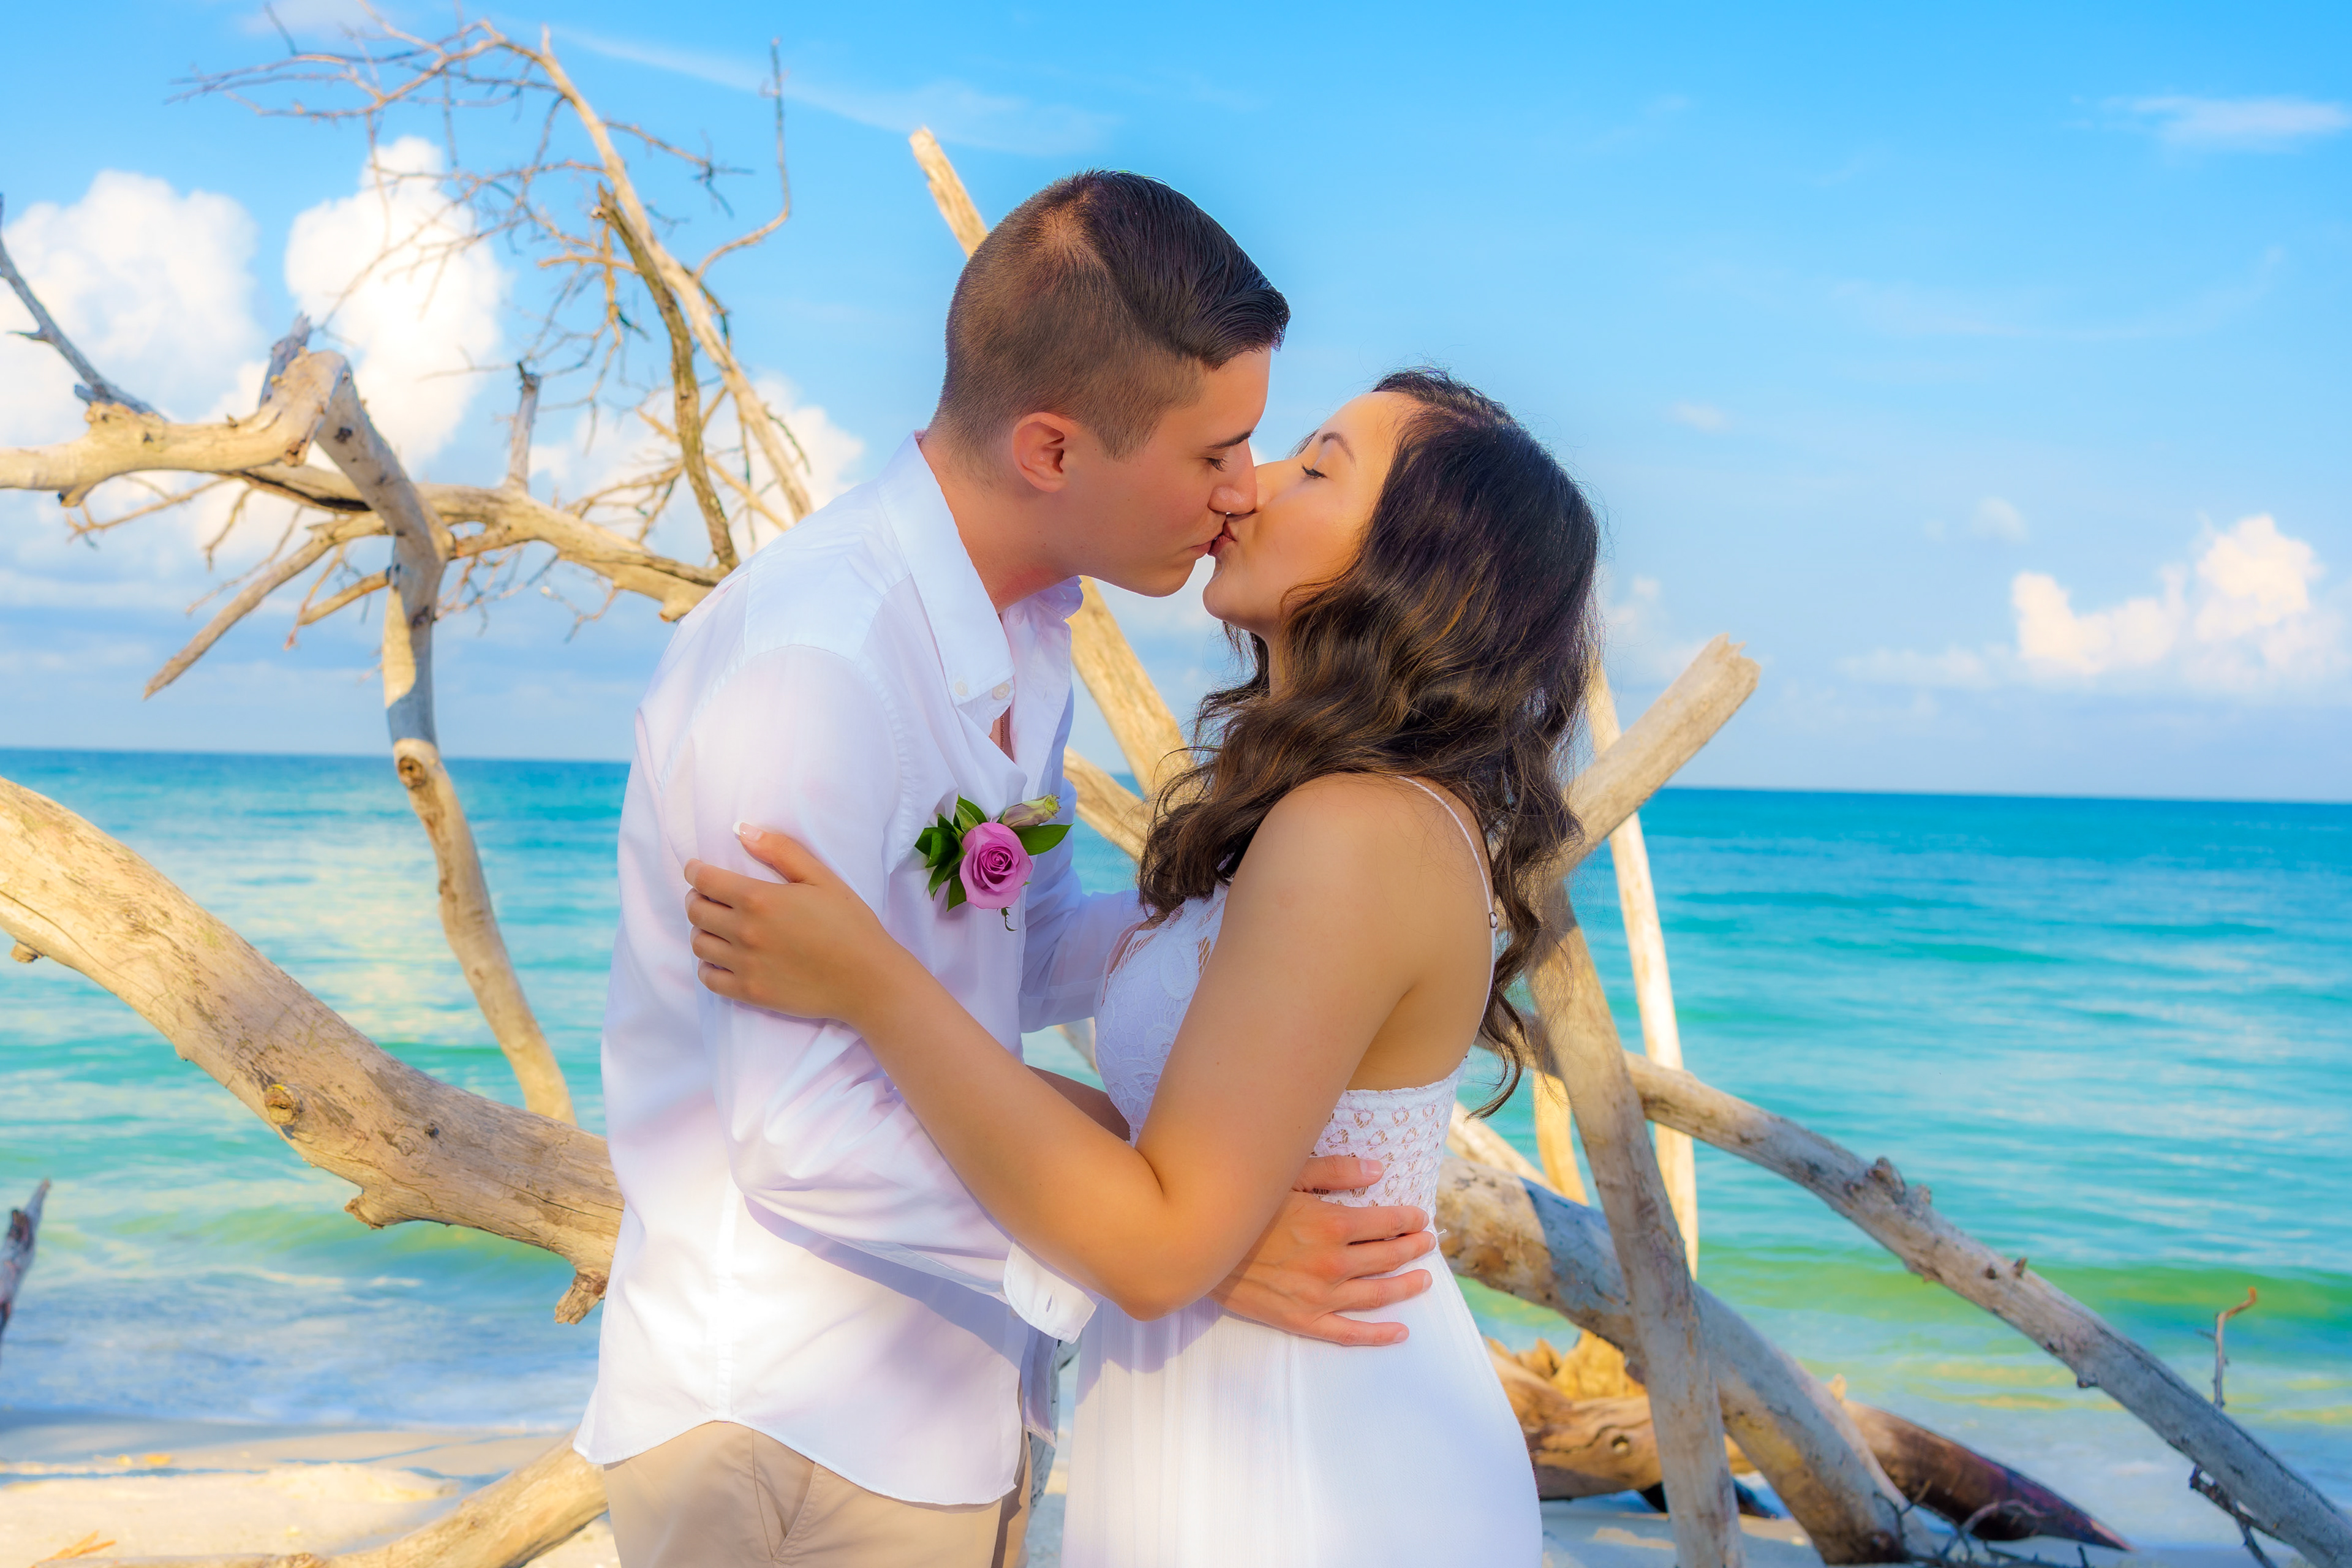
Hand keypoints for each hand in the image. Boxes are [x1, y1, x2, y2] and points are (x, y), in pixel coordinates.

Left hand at [686, 826, 903, 1023]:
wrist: (867, 980)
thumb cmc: (850, 924)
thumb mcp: (822, 878)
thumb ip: (781, 850)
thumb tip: (741, 830)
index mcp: (760, 899)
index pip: (705, 880)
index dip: (695, 871)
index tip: (697, 869)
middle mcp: (745, 932)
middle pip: (696, 911)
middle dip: (697, 898)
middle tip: (709, 897)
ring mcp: (745, 965)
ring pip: (699, 944)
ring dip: (702, 931)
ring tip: (717, 927)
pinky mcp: (750, 992)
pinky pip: (709, 979)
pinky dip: (708, 966)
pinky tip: (722, 959)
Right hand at [1209, 1154, 1434, 1346]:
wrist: (1201, 1248)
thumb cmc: (1244, 1208)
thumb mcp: (1288, 1177)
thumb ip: (1336, 1171)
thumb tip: (1378, 1169)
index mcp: (1332, 1224)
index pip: (1386, 1222)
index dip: (1408, 1220)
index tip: (1420, 1218)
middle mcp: (1333, 1263)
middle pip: (1388, 1257)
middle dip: (1413, 1249)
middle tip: (1428, 1244)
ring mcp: (1320, 1296)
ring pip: (1378, 1294)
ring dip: (1406, 1286)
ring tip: (1424, 1279)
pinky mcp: (1303, 1320)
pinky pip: (1349, 1333)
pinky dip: (1378, 1334)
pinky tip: (1401, 1331)